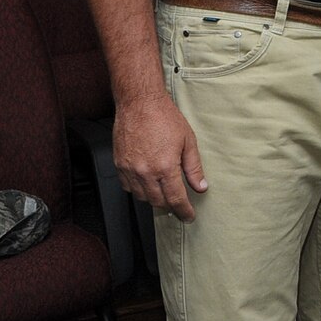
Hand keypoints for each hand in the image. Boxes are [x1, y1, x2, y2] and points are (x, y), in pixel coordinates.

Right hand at [114, 93, 207, 221]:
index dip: (184, 211)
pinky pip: (128, 187)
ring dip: (154, 199)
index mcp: (165, 167)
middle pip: (158, 202)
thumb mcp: (188, 141)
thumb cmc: (165, 118)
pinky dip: (138, 190)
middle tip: (178, 205)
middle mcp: (146, 172)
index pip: (176, 199)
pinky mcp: (119, 165)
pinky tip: (147, 184)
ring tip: (164, 194)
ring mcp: (130, 170)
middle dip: (170, 207)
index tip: (188, 216)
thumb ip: (194, 167)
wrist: (139, 103)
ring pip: (142, 197)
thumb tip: (201, 186)